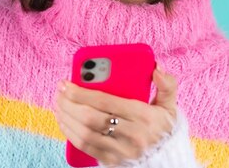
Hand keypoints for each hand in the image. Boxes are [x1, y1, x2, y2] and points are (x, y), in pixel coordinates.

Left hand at [54, 65, 177, 166]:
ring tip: (59, 103)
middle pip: (91, 117)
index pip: (106, 102)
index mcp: (144, 117)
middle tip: (60, 91)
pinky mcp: (112, 162)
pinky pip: (85, 146)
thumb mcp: (169, 106)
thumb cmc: (163, 128)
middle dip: (70, 103)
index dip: (82, 92)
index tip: (67, 83)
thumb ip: (166, 85)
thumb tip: (157, 69)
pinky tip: (64, 120)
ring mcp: (121, 151)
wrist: (167, 159)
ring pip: (85, 133)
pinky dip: (70, 132)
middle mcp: (133, 135)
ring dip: (67, 117)